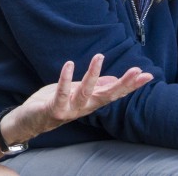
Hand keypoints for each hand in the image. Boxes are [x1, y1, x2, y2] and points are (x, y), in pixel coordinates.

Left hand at [6, 54, 152, 142]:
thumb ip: (94, 87)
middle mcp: (84, 107)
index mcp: (91, 102)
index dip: (131, 85)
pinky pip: (62, 93)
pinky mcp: (55, 109)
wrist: (30, 121)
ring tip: (100, 56)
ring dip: (93, 75)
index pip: (115, 93)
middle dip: (124, 84)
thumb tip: (113, 79)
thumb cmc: (54, 103)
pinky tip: (70, 64)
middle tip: (138, 71)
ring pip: (86, 93)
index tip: (147, 75)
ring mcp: (70, 109)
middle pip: (107, 96)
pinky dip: (66, 79)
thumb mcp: (77, 93)